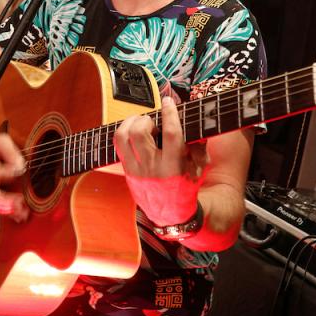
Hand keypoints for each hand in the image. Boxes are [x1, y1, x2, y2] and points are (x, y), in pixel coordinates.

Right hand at [0, 132, 29, 222]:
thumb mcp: (1, 140)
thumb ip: (11, 152)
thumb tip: (20, 166)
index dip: (11, 173)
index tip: (21, 170)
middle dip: (5, 202)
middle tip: (20, 203)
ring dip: (6, 210)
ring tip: (22, 213)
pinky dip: (5, 211)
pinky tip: (17, 215)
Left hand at [114, 96, 204, 225]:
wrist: (170, 214)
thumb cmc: (186, 187)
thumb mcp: (199, 168)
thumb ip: (199, 145)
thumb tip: (194, 121)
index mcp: (174, 167)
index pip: (171, 135)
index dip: (170, 114)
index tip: (169, 101)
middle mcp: (152, 168)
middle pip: (139, 133)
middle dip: (145, 119)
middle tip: (153, 122)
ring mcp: (136, 170)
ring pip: (123, 137)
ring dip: (131, 123)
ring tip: (141, 124)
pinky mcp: (126, 171)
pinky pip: (117, 144)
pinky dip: (124, 132)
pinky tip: (134, 132)